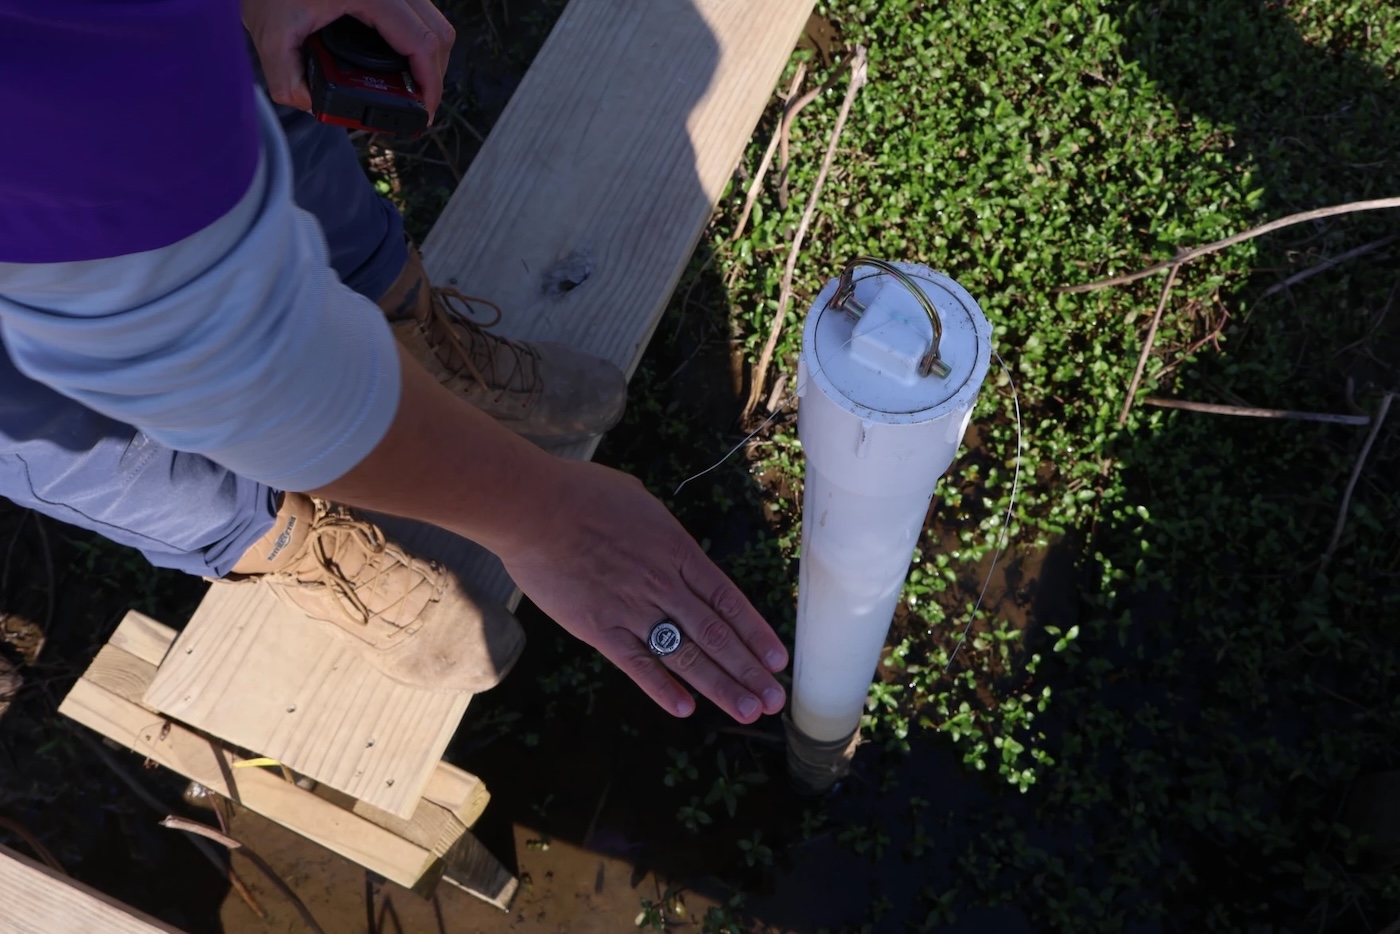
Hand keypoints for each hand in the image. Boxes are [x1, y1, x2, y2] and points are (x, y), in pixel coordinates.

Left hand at [242, 0, 454, 117]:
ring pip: (434, 21)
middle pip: (439, 32)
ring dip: (429, 56)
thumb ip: (288, 81)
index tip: (423, 112)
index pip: (422, 43)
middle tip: (419, 105)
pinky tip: (404, 58)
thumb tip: (314, 106)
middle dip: (434, 76)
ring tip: (413, 86)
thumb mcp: (270, 34)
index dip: (430, 85)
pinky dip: (418, 38)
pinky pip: (420, 12)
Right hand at [499, 461, 789, 723]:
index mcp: (678, 552)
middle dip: (749, 670)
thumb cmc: (583, 494)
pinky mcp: (600, 629)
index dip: (756, 633)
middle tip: (774, 699)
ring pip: (687, 656)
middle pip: (717, 635)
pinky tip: (686, 709)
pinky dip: (662, 689)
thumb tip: (672, 548)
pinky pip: (638, 665)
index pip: (728, 601)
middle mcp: (664, 585)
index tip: (778, 660)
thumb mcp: (640, 504)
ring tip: (747, 711)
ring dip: (720, 687)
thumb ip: (662, 534)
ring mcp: (633, 610)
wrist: (534, 508)